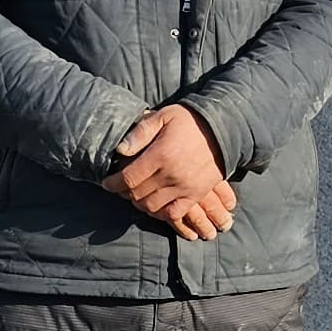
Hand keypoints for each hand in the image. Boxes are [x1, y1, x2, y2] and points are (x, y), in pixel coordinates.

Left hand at [104, 104, 236, 242]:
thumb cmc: (190, 121)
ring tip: (136, 195)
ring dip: (139, 203)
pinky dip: (161, 213)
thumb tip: (120, 150)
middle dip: (124, 193)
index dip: (113, 183)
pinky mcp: (196, 194)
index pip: (128, 178)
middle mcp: (172, 175)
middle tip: (121, 187)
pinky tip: (155, 205)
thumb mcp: (163, 116)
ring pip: (152, 207)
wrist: (224, 129)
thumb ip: (140, 132)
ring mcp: (185, 188)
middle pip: (137, 194)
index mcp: (160, 155)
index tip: (107, 183)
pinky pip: (174, 213)